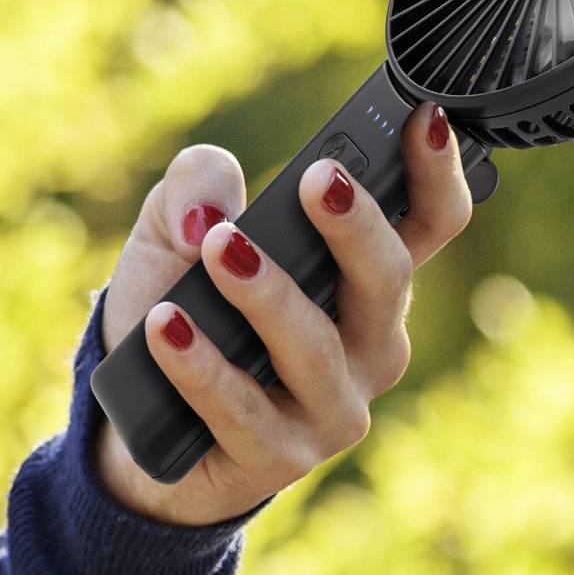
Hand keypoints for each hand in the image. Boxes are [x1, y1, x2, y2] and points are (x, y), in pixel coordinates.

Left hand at [92, 101, 473, 526]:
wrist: (136, 419)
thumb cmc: (179, 305)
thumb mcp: (176, 228)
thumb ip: (195, 187)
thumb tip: (211, 206)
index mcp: (365, 278)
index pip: (428, 223)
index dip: (438, 171)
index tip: (428, 117)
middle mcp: (369, 343)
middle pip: (387, 281)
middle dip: (355, 227)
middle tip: (316, 179)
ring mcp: (332, 406)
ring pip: (315, 348)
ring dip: (267, 294)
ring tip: (217, 249)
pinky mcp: (280, 458)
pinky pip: (244, 409)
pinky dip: (202, 366)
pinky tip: (165, 328)